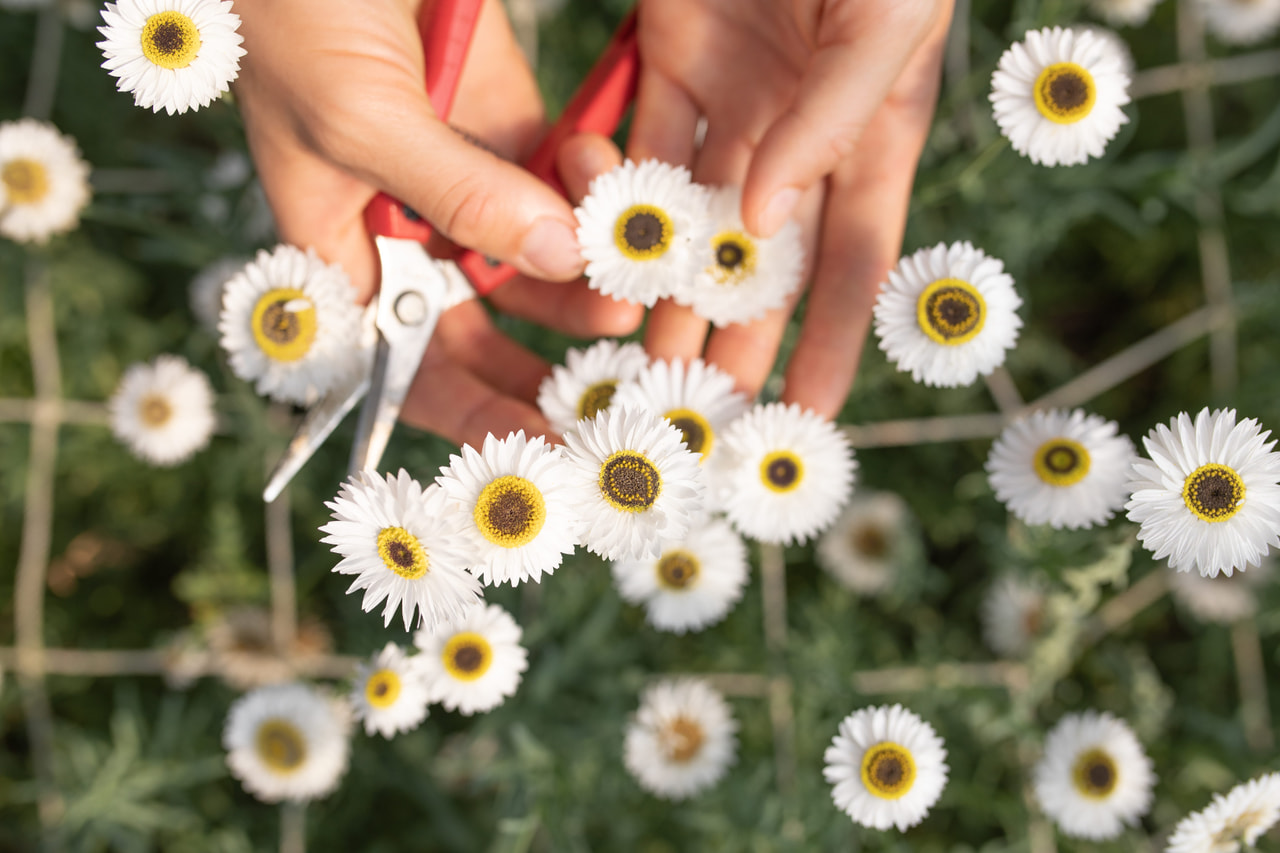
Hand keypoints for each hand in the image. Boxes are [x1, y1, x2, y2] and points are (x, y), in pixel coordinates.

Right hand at [234, 0, 641, 446]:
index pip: (402, 361)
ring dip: (585, 279)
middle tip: (610, 395)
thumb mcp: (361, 119)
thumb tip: (556, 256)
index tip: (534, 446)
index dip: (464, 411)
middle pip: (483, 326)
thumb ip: (459, 195)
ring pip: (537, 261)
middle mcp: (407, 230)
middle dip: (544, 360)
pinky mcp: (511, 126)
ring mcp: (465, 180)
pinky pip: (563, 186)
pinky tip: (615, 192)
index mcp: (343, 251)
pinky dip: (592, 192)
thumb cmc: (295, 16)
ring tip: (632, 291)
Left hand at [617, 0, 951, 415]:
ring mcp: (733, 101)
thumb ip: (833, 120)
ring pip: (692, 218)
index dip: (833, 340)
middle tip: (703, 415)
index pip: (853, 260)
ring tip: (638, 361)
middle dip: (737, 337)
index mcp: (871, 131)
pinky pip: (637, 145)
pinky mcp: (669, 62)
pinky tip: (597, 255)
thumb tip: (766, 224)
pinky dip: (618, 199)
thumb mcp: (883, 21)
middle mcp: (800, 133)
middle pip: (764, 260)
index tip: (807, 417)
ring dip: (666, 289)